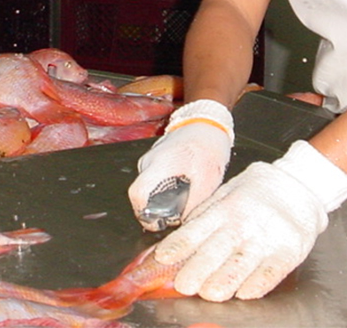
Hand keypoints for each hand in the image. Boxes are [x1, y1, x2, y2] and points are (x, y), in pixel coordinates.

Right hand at [128, 99, 233, 230]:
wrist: (208, 122)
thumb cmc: (208, 146)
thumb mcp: (207, 181)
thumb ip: (192, 204)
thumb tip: (181, 223)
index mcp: (160, 164)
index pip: (137, 194)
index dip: (143, 214)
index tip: (157, 224)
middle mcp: (150, 161)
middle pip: (142, 193)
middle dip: (156, 208)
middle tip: (176, 214)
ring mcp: (151, 158)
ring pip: (149, 187)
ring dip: (162, 197)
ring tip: (183, 196)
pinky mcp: (156, 158)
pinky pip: (154, 178)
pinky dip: (165, 187)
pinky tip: (182, 185)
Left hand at [154, 140, 346, 301]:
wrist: (300, 184)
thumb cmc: (258, 191)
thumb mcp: (227, 193)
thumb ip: (205, 216)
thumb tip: (178, 240)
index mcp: (225, 208)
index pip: (196, 229)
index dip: (179, 245)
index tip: (163, 258)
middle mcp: (243, 223)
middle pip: (216, 250)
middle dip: (197, 269)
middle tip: (183, 285)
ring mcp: (266, 237)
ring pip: (241, 264)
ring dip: (224, 280)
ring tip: (209, 293)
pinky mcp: (288, 251)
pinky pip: (270, 272)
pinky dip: (257, 284)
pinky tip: (245, 293)